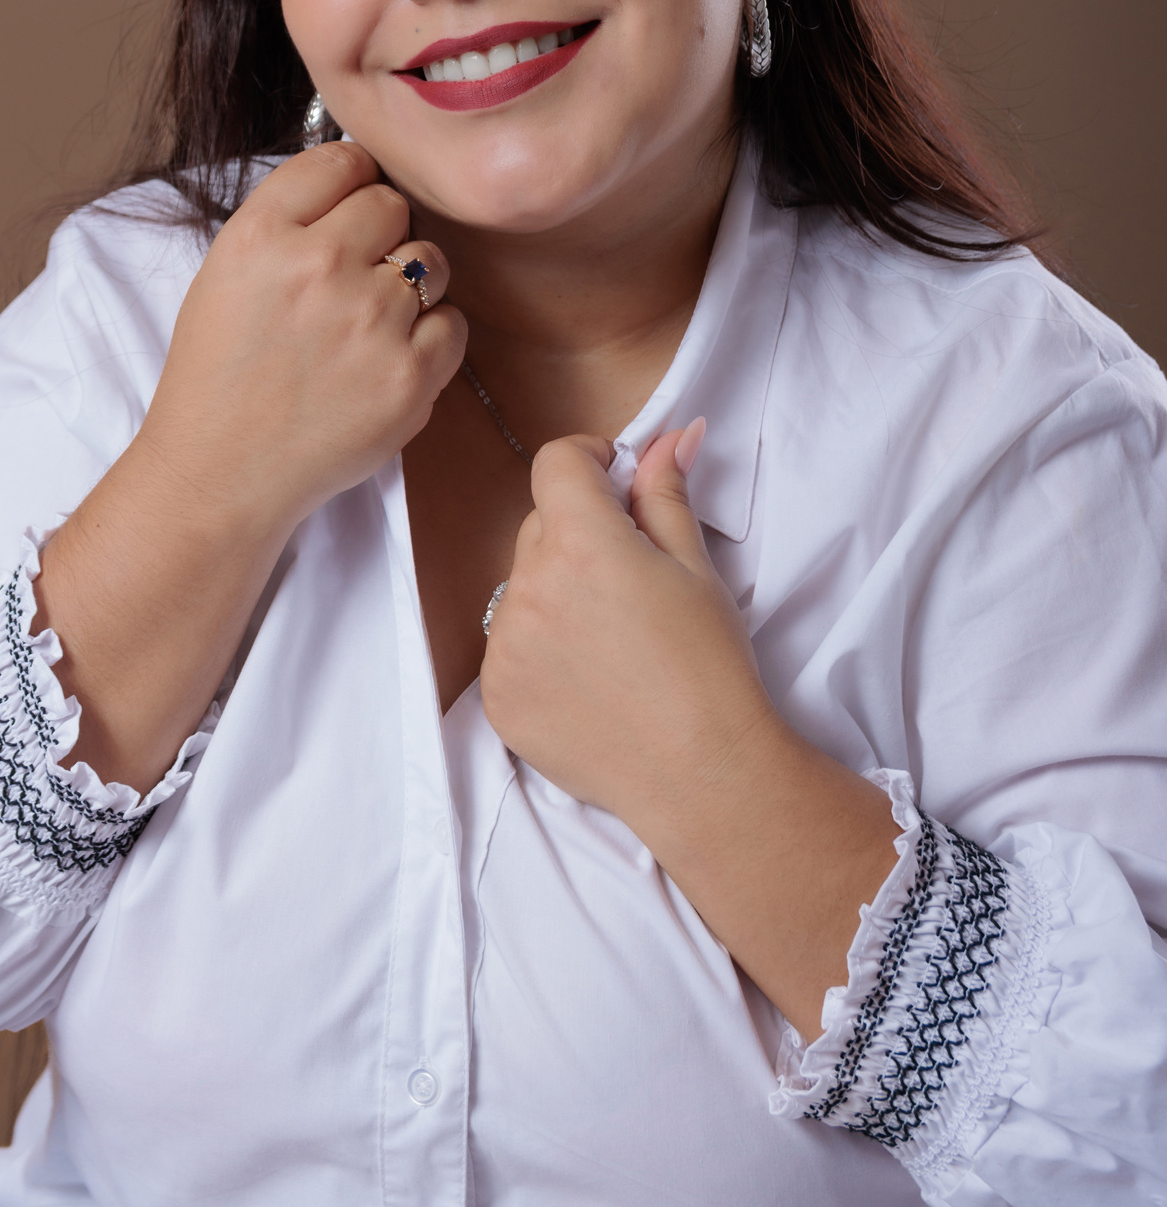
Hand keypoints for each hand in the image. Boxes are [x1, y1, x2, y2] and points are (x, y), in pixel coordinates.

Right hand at [127, 140, 466, 551]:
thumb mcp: (226, 273)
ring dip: (411, 284)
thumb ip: (290, 220)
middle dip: (380, 234)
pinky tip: (391, 358)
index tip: (348, 209)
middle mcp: (317, 266)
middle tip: (354, 277)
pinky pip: (453, 323)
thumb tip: (361, 178)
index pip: (342, 160)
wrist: (221, 473)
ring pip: (430, 260)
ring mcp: (369, 321)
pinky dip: (432, 338)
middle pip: (391, 204)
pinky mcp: (409, 376)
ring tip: (371, 323)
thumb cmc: (221, 374)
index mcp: (261, 235)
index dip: (351, 182)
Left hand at [480, 425, 899, 1036]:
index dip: (586, 462)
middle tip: (630, 580)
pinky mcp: (496, 698)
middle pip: (539, 527)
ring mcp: (504, 646)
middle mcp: (529, 587)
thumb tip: (669, 433)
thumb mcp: (697, 567)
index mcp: (582, 542)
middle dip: (578, 534)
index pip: (555, 463)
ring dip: (554, 593)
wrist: (702, 773)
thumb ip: (666, 492)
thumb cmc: (711, 665)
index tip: (614, 483)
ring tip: (611, 640)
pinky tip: (588, 680)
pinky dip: (538, 651)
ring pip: (520, 587)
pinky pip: (507, 647)